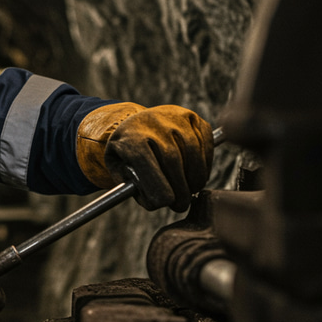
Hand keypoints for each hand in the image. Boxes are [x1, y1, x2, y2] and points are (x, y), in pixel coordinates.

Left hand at [76, 102, 213, 210]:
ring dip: (196, 178)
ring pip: (192, 152)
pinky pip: (204, 143)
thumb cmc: (126, 152)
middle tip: (181, 204)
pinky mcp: (191, 117)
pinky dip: (205, 163)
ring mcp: (173, 117)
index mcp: (129, 137)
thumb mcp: (116, 166)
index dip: (158, 187)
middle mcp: (151, 123)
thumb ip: (129, 186)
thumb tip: (153, 201)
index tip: (167, 203)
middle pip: (172, 160)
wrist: (135, 122)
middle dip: (180, 188)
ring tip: (191, 190)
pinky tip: (198, 174)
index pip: (144, 163)